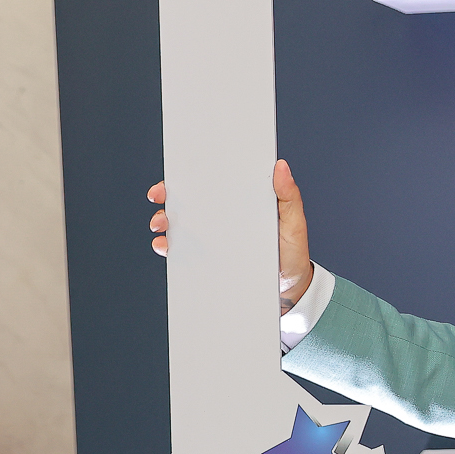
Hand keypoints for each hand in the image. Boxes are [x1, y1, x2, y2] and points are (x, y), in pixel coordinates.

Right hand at [147, 160, 315, 312]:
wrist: (290, 287)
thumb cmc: (292, 250)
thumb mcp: (294, 221)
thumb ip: (288, 196)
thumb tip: (280, 165)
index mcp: (239, 203)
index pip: (212, 184)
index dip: (191, 176)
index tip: (177, 174)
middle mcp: (222, 219)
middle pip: (189, 202)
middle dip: (168, 196)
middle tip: (160, 196)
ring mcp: (212, 239)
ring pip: (179, 225)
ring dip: (163, 221)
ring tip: (161, 224)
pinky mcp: (208, 259)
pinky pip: (182, 251)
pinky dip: (168, 247)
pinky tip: (165, 246)